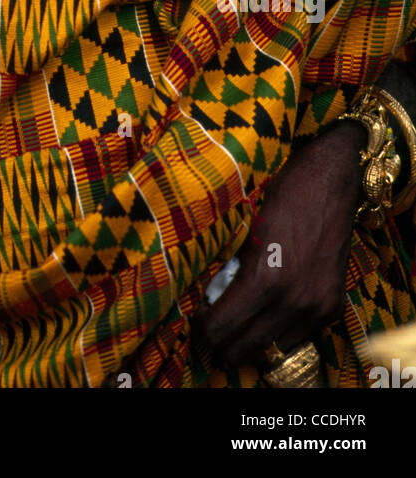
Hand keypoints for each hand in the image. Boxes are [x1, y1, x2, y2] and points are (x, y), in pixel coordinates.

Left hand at [195, 121, 363, 369]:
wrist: (330, 181)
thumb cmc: (281, 196)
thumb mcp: (244, 230)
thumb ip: (229, 269)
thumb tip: (208, 300)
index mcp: (265, 280)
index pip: (222, 328)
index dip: (202, 330)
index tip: (197, 321)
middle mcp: (293, 302)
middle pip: (245, 349)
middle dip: (223, 343)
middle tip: (212, 330)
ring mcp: (316, 308)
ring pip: (273, 351)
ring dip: (253, 342)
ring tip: (240, 325)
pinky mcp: (333, 307)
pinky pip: (299, 337)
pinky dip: (280, 333)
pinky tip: (268, 314)